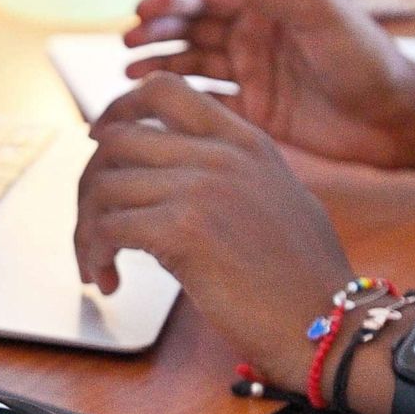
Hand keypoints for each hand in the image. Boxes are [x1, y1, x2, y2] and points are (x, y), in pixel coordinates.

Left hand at [76, 73, 353, 385]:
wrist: (329, 323)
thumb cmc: (301, 278)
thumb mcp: (274, 200)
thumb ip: (226, 177)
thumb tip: (166, 178)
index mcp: (244, 140)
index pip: (164, 90)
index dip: (118, 108)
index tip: (96, 137)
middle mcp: (221, 154)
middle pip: (117, 141)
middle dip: (89, 186)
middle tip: (91, 228)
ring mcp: (202, 187)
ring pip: (103, 186)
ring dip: (84, 230)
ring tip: (95, 265)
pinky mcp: (183, 229)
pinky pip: (107, 228)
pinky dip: (94, 254)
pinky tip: (108, 281)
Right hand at [124, 0, 414, 168]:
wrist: (395, 115)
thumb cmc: (363, 55)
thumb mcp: (317, 8)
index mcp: (267, 4)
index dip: (171, 0)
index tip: (144, 11)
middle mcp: (253, 35)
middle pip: (191, 28)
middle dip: (156, 32)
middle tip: (128, 43)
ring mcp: (251, 74)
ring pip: (191, 64)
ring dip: (158, 65)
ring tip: (128, 74)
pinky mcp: (253, 112)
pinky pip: (205, 102)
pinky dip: (178, 100)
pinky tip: (151, 103)